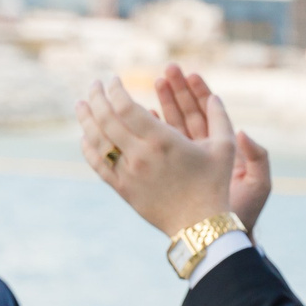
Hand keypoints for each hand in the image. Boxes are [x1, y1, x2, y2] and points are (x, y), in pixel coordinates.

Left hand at [75, 76, 234, 238]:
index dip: (114, 90)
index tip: (114, 80)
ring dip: (86, 119)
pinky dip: (88, 148)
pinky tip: (85, 136)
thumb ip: (220, 118)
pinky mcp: (123, 189)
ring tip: (81, 104)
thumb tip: (214, 96)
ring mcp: (128, 173)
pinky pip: (98, 165)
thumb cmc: (214, 185)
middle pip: (106, 119)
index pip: (125, 106)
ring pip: (97, 140)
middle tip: (94, 86)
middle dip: (96, 97)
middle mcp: (140, 155)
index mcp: (162, 140)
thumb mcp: (224, 149)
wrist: (199, 225)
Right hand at [154, 66, 271, 232]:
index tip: (191, 74)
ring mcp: (185, 161)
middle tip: (166, 71)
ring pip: (172, 126)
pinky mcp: (170, 173)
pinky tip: (142, 116)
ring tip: (152, 84)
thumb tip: (244, 132)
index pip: (209, 113)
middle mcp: (203, 151)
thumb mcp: (258, 183)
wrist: (224, 237)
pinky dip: (151, 132)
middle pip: (188, 113)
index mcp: (223, 148)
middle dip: (177, 91)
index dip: (201, 92)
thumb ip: (257, 156)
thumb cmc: (245, 211)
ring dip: (162, 105)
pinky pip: (158, 148)